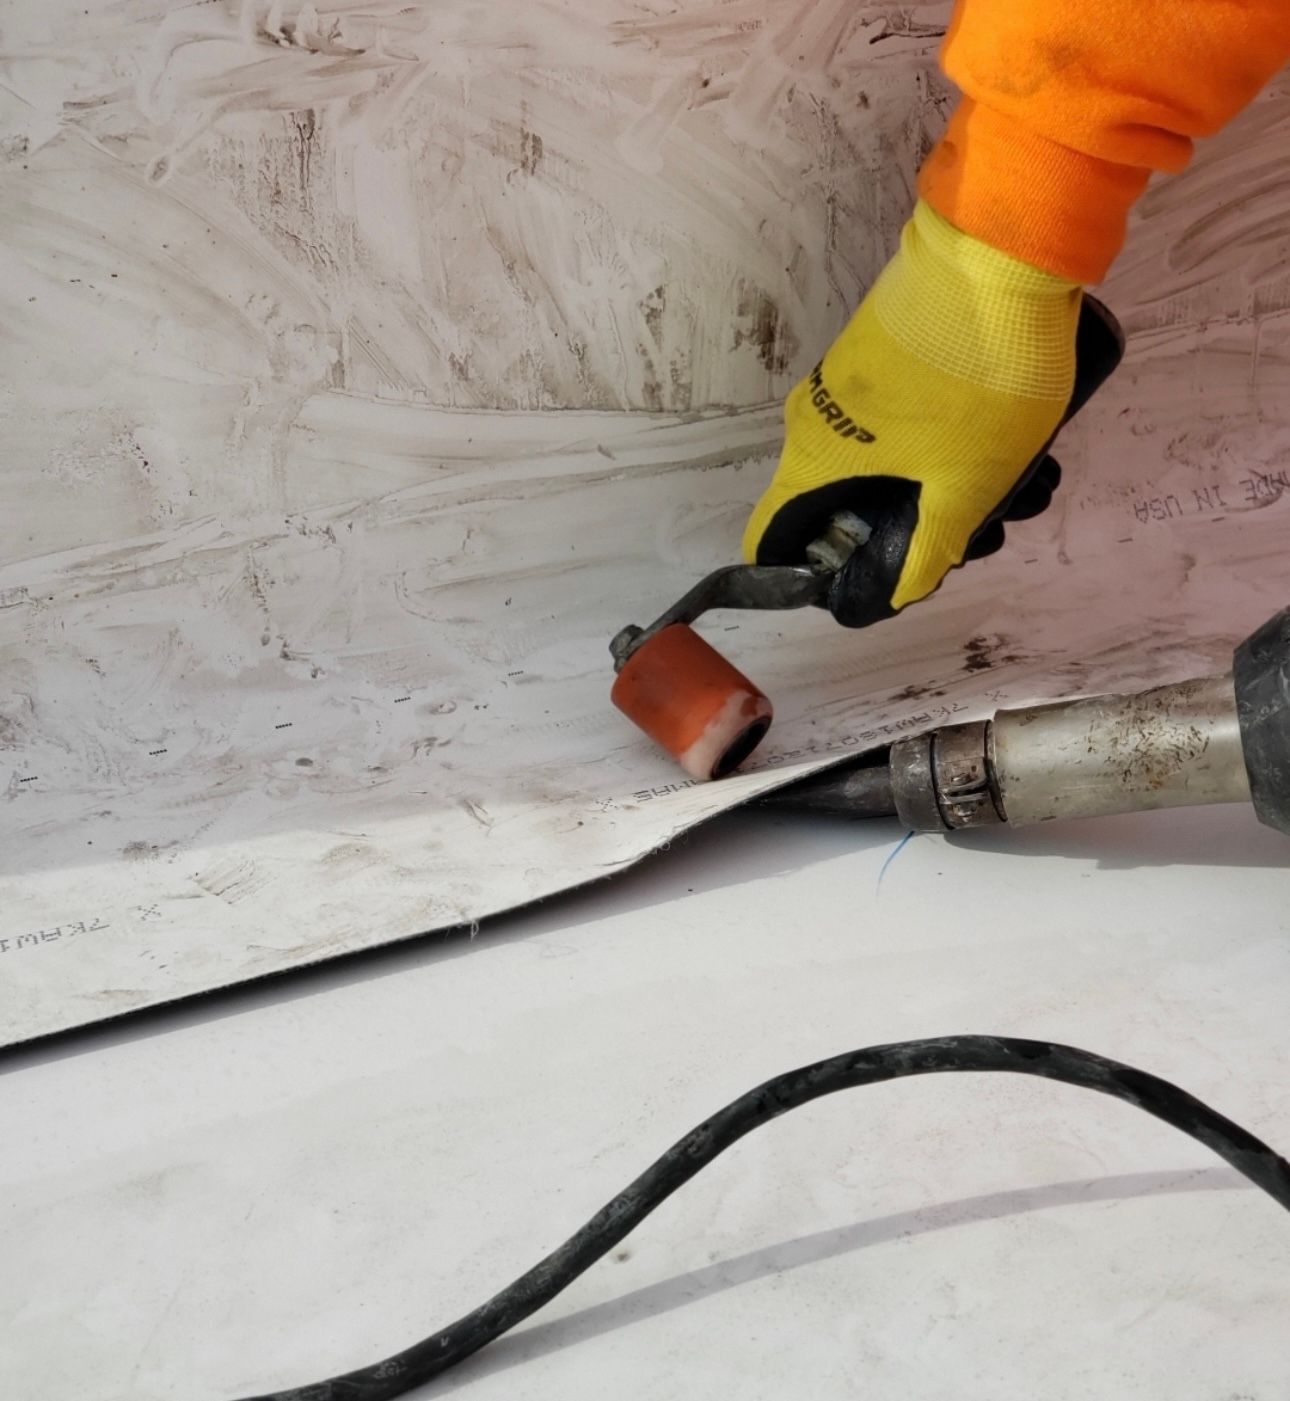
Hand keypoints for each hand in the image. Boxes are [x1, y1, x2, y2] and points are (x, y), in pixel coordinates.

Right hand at [743, 200, 1122, 627]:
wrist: (1002, 252)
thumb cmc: (977, 381)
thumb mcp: (968, 484)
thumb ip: (931, 548)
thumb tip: (901, 591)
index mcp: (815, 457)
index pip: (771, 535)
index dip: (808, 573)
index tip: (863, 581)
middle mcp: (815, 419)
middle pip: (840, 503)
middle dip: (905, 531)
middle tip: (977, 532)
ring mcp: (849, 379)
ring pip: (882, 459)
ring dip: (940, 483)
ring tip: (1022, 484)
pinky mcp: (884, 348)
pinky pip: (901, 417)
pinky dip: (945, 440)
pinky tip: (1011, 441)